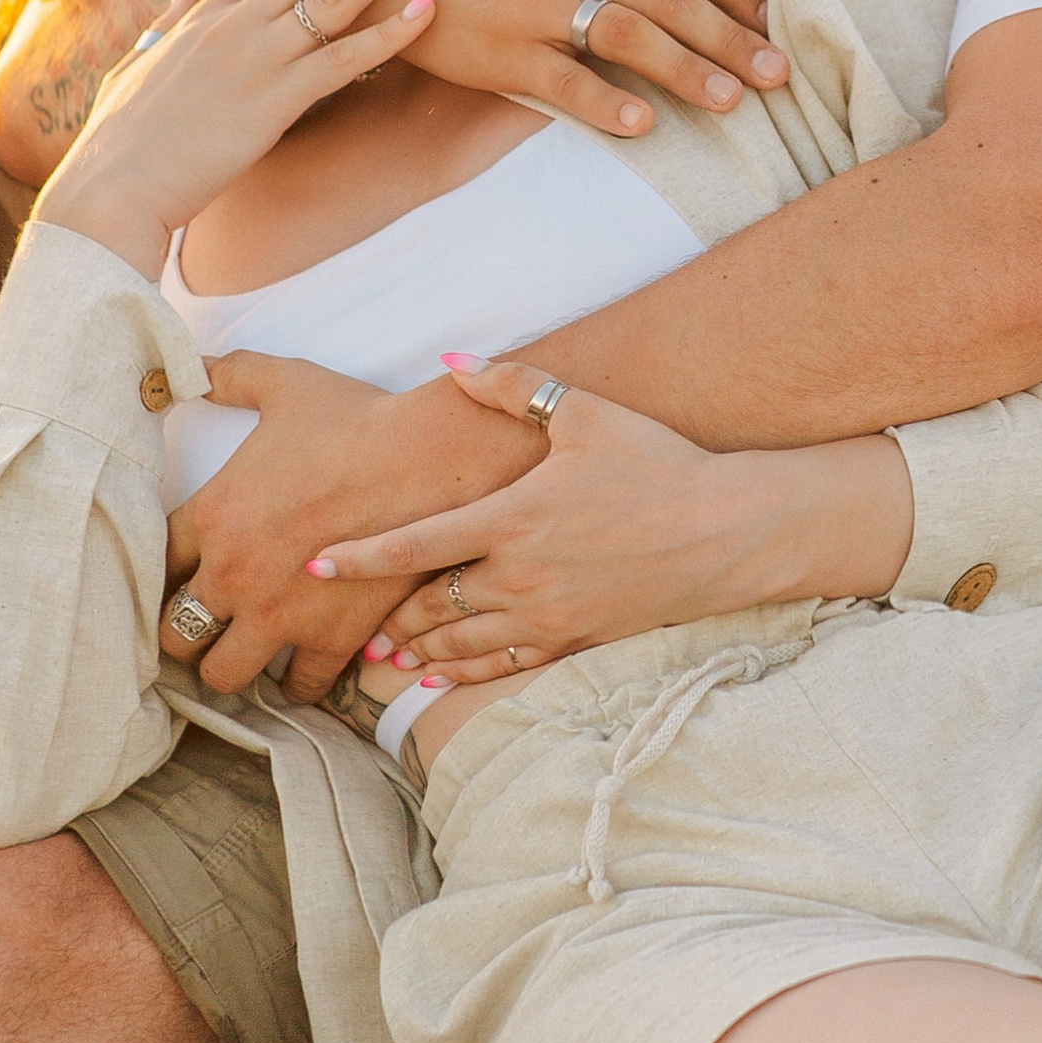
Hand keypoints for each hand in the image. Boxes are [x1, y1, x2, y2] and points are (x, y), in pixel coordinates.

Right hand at [35, 0, 441, 275]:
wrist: (109, 193)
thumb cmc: (120, 140)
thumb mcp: (139, 63)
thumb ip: (170, 18)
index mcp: (208, 13)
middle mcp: (235, 23)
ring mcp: (256, 58)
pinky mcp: (273, 102)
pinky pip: (343, 59)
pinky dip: (391, 33)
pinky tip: (431, 9)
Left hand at [161, 352, 543, 700]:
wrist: (430, 456)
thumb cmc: (356, 416)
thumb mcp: (284, 382)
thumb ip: (229, 375)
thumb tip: (188, 367)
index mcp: (212, 516)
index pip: (153, 568)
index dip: (163, 575)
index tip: (180, 576)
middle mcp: (233, 575)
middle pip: (174, 636)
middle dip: (188, 631)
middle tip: (209, 622)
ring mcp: (281, 614)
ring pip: (224, 675)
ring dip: (233, 663)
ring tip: (249, 649)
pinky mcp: (332, 639)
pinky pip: (298, 687)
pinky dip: (301, 679)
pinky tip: (307, 659)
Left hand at [306, 358, 791, 681]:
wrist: (726, 529)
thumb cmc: (657, 462)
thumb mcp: (585, 412)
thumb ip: (513, 388)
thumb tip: (453, 361)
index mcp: (514, 517)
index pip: (417, 544)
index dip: (361, 558)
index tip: (314, 566)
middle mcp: (522, 575)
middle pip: (432, 606)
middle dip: (386, 617)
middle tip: (345, 624)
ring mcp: (549, 615)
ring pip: (463, 645)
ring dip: (417, 653)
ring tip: (382, 659)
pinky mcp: (576, 640)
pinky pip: (505, 668)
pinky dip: (465, 676)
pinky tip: (441, 681)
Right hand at [401, 0, 787, 139]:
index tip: (770, 18)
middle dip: (731, 38)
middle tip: (777, 74)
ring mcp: (536, 3)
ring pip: (627, 35)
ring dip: (685, 72)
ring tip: (730, 103)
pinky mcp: (503, 50)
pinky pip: (561, 80)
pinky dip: (603, 103)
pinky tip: (643, 125)